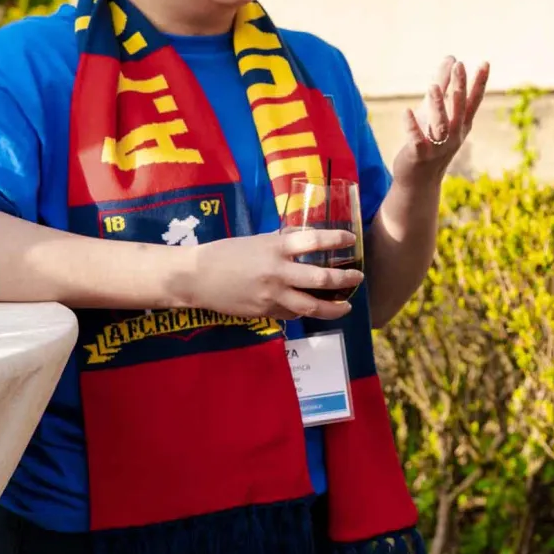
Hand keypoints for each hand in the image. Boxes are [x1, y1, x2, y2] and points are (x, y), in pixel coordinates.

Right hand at [176, 229, 362, 320]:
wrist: (196, 277)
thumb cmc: (227, 253)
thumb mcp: (258, 241)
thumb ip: (283, 243)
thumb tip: (306, 240)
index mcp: (276, 247)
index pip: (315, 241)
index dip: (337, 239)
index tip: (351, 240)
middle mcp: (277, 272)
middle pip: (321, 278)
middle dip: (345, 279)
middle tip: (358, 277)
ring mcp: (271, 295)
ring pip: (311, 306)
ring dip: (334, 307)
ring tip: (346, 305)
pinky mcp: (264, 312)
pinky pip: (291, 313)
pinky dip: (305, 311)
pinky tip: (313, 309)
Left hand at [394, 55, 490, 185]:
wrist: (419, 180)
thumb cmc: (430, 140)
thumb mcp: (438, 111)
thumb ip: (444, 85)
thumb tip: (452, 57)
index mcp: (462, 124)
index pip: (474, 101)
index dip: (479, 83)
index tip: (484, 63)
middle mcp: (454, 135)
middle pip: (459, 109)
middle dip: (460, 87)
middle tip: (459, 65)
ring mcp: (439, 147)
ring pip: (440, 125)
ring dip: (438, 106)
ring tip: (433, 86)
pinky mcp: (420, 155)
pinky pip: (417, 140)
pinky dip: (412, 126)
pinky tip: (406, 111)